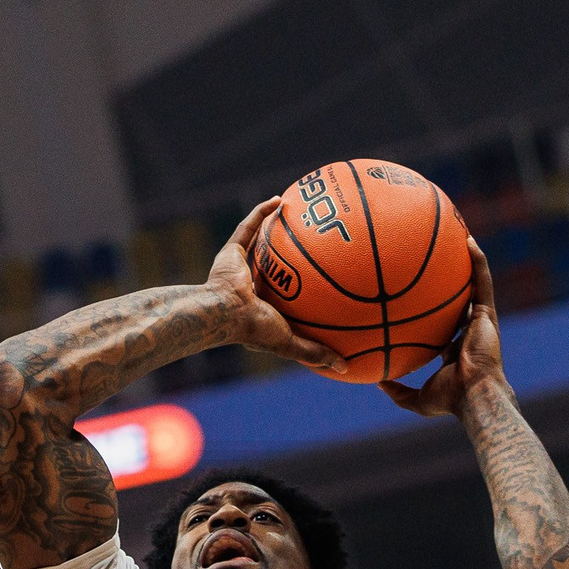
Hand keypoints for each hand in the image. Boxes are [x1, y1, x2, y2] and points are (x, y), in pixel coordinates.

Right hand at [208, 199, 346, 373]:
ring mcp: (239, 268)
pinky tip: (281, 200)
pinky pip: (248, 227)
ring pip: (261, 245)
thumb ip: (315, 352)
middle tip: (315, 243)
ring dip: (275, 229)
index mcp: (261, 309)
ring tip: (299, 213)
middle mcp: (250, 287)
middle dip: (289, 257)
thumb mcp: (290, 343)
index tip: (320, 283)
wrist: (223, 312)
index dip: (299, 291)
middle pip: (274, 268)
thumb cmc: (253, 329)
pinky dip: (262, 212)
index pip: (285, 298)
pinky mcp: (230, 252)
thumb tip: (346, 368)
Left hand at [379, 240, 503, 416]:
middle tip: (438, 259)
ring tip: (458, 235)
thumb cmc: (450, 399)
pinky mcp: (488, 313)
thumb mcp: (416, 398)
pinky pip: (482, 280)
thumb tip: (377, 382)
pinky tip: (468, 240)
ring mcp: (479, 320)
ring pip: (474, 283)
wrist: (474, 395)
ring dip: (468, 260)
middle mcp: (468, 330)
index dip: (435, 311)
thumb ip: (398, 390)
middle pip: (459, 298)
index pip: (444, 324)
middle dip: (451, 280)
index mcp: (454, 347)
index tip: (421, 296)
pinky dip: (477, 260)